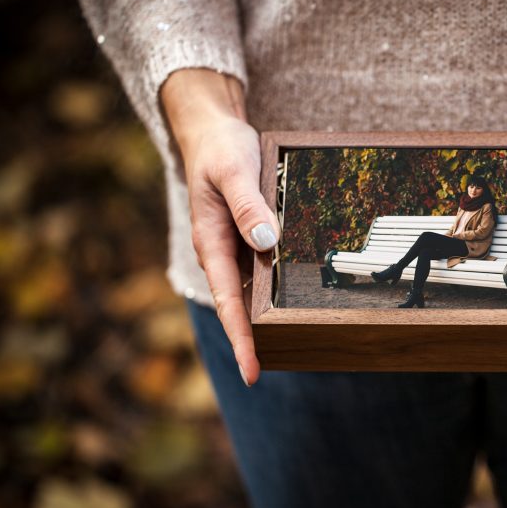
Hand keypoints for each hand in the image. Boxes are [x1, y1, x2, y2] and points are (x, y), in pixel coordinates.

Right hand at [161, 69, 279, 386]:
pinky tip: (295, 301)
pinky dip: (275, 288)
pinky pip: (263, 270)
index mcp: (211, 243)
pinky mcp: (250, 238)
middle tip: (268, 374)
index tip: (252, 373)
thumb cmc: (220, 150)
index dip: (241, 338)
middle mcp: (223, 252)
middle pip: (238, 306)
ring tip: (287, 349)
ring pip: (252, 291)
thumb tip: (266, 241)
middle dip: (252, 340)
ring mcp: (237, 247)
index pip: (227, 301)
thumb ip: (248, 206)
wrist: (214, 132)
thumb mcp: (232, 171)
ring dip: (265, 318)